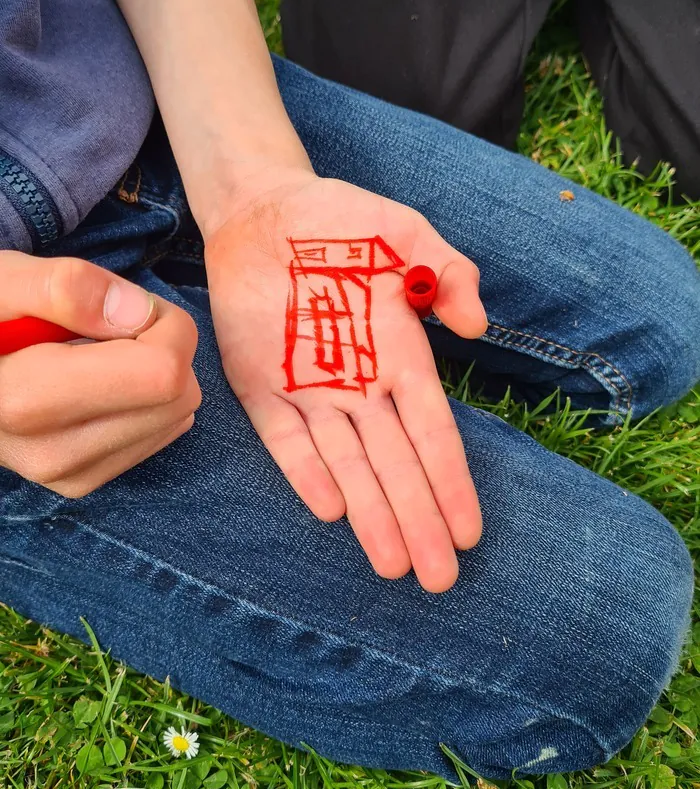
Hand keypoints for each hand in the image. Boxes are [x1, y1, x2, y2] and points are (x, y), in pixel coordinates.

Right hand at [0, 252, 200, 496]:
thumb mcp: (1, 281)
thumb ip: (64, 288)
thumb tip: (137, 312)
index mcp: (27, 398)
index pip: (162, 372)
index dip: (164, 324)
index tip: (128, 304)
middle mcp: (50, 450)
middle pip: (179, 396)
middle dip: (164, 344)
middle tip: (111, 322)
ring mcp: (67, 472)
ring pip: (176, 416)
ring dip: (156, 372)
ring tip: (98, 351)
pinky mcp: (80, 480)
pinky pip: (158, 435)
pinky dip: (144, 399)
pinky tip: (98, 380)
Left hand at [204, 168, 486, 592]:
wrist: (265, 209)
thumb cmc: (343, 221)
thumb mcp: (406, 233)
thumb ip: (449, 271)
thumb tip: (476, 325)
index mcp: (398, 352)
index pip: (432, 431)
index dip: (450, 481)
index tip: (469, 531)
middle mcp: (357, 383)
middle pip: (394, 463)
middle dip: (417, 519)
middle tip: (440, 579)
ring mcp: (307, 388)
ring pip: (345, 463)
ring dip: (369, 514)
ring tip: (392, 566)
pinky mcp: (259, 385)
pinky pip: (284, 438)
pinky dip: (306, 471)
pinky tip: (331, 511)